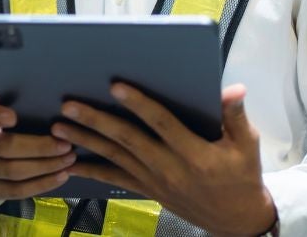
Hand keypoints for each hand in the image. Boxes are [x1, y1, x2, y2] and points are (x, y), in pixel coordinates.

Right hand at [0, 96, 76, 199]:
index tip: (13, 116)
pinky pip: (16, 191)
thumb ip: (16, 104)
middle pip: (3, 147)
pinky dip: (41, 184)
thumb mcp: (0, 106)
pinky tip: (61, 176)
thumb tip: (51, 104)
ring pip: (13, 171)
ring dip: (45, 166)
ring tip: (68, 159)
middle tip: (65, 144)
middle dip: (38, 147)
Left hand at [53, 84, 276, 236]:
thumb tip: (233, 89)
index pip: (161, 123)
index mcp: (194, 152)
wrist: (236, 219)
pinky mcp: (148, 190)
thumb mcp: (247, 145)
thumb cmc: (242, 176)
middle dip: (95, 121)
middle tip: (68, 105)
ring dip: (85, 141)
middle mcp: (169, 167)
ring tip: (58, 128)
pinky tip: (70, 164)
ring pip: (114, 157)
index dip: (138, 103)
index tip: (115, 86)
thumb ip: (236, 116)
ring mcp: (155, 181)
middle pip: (127, 139)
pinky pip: (115, 179)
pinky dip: (91, 171)